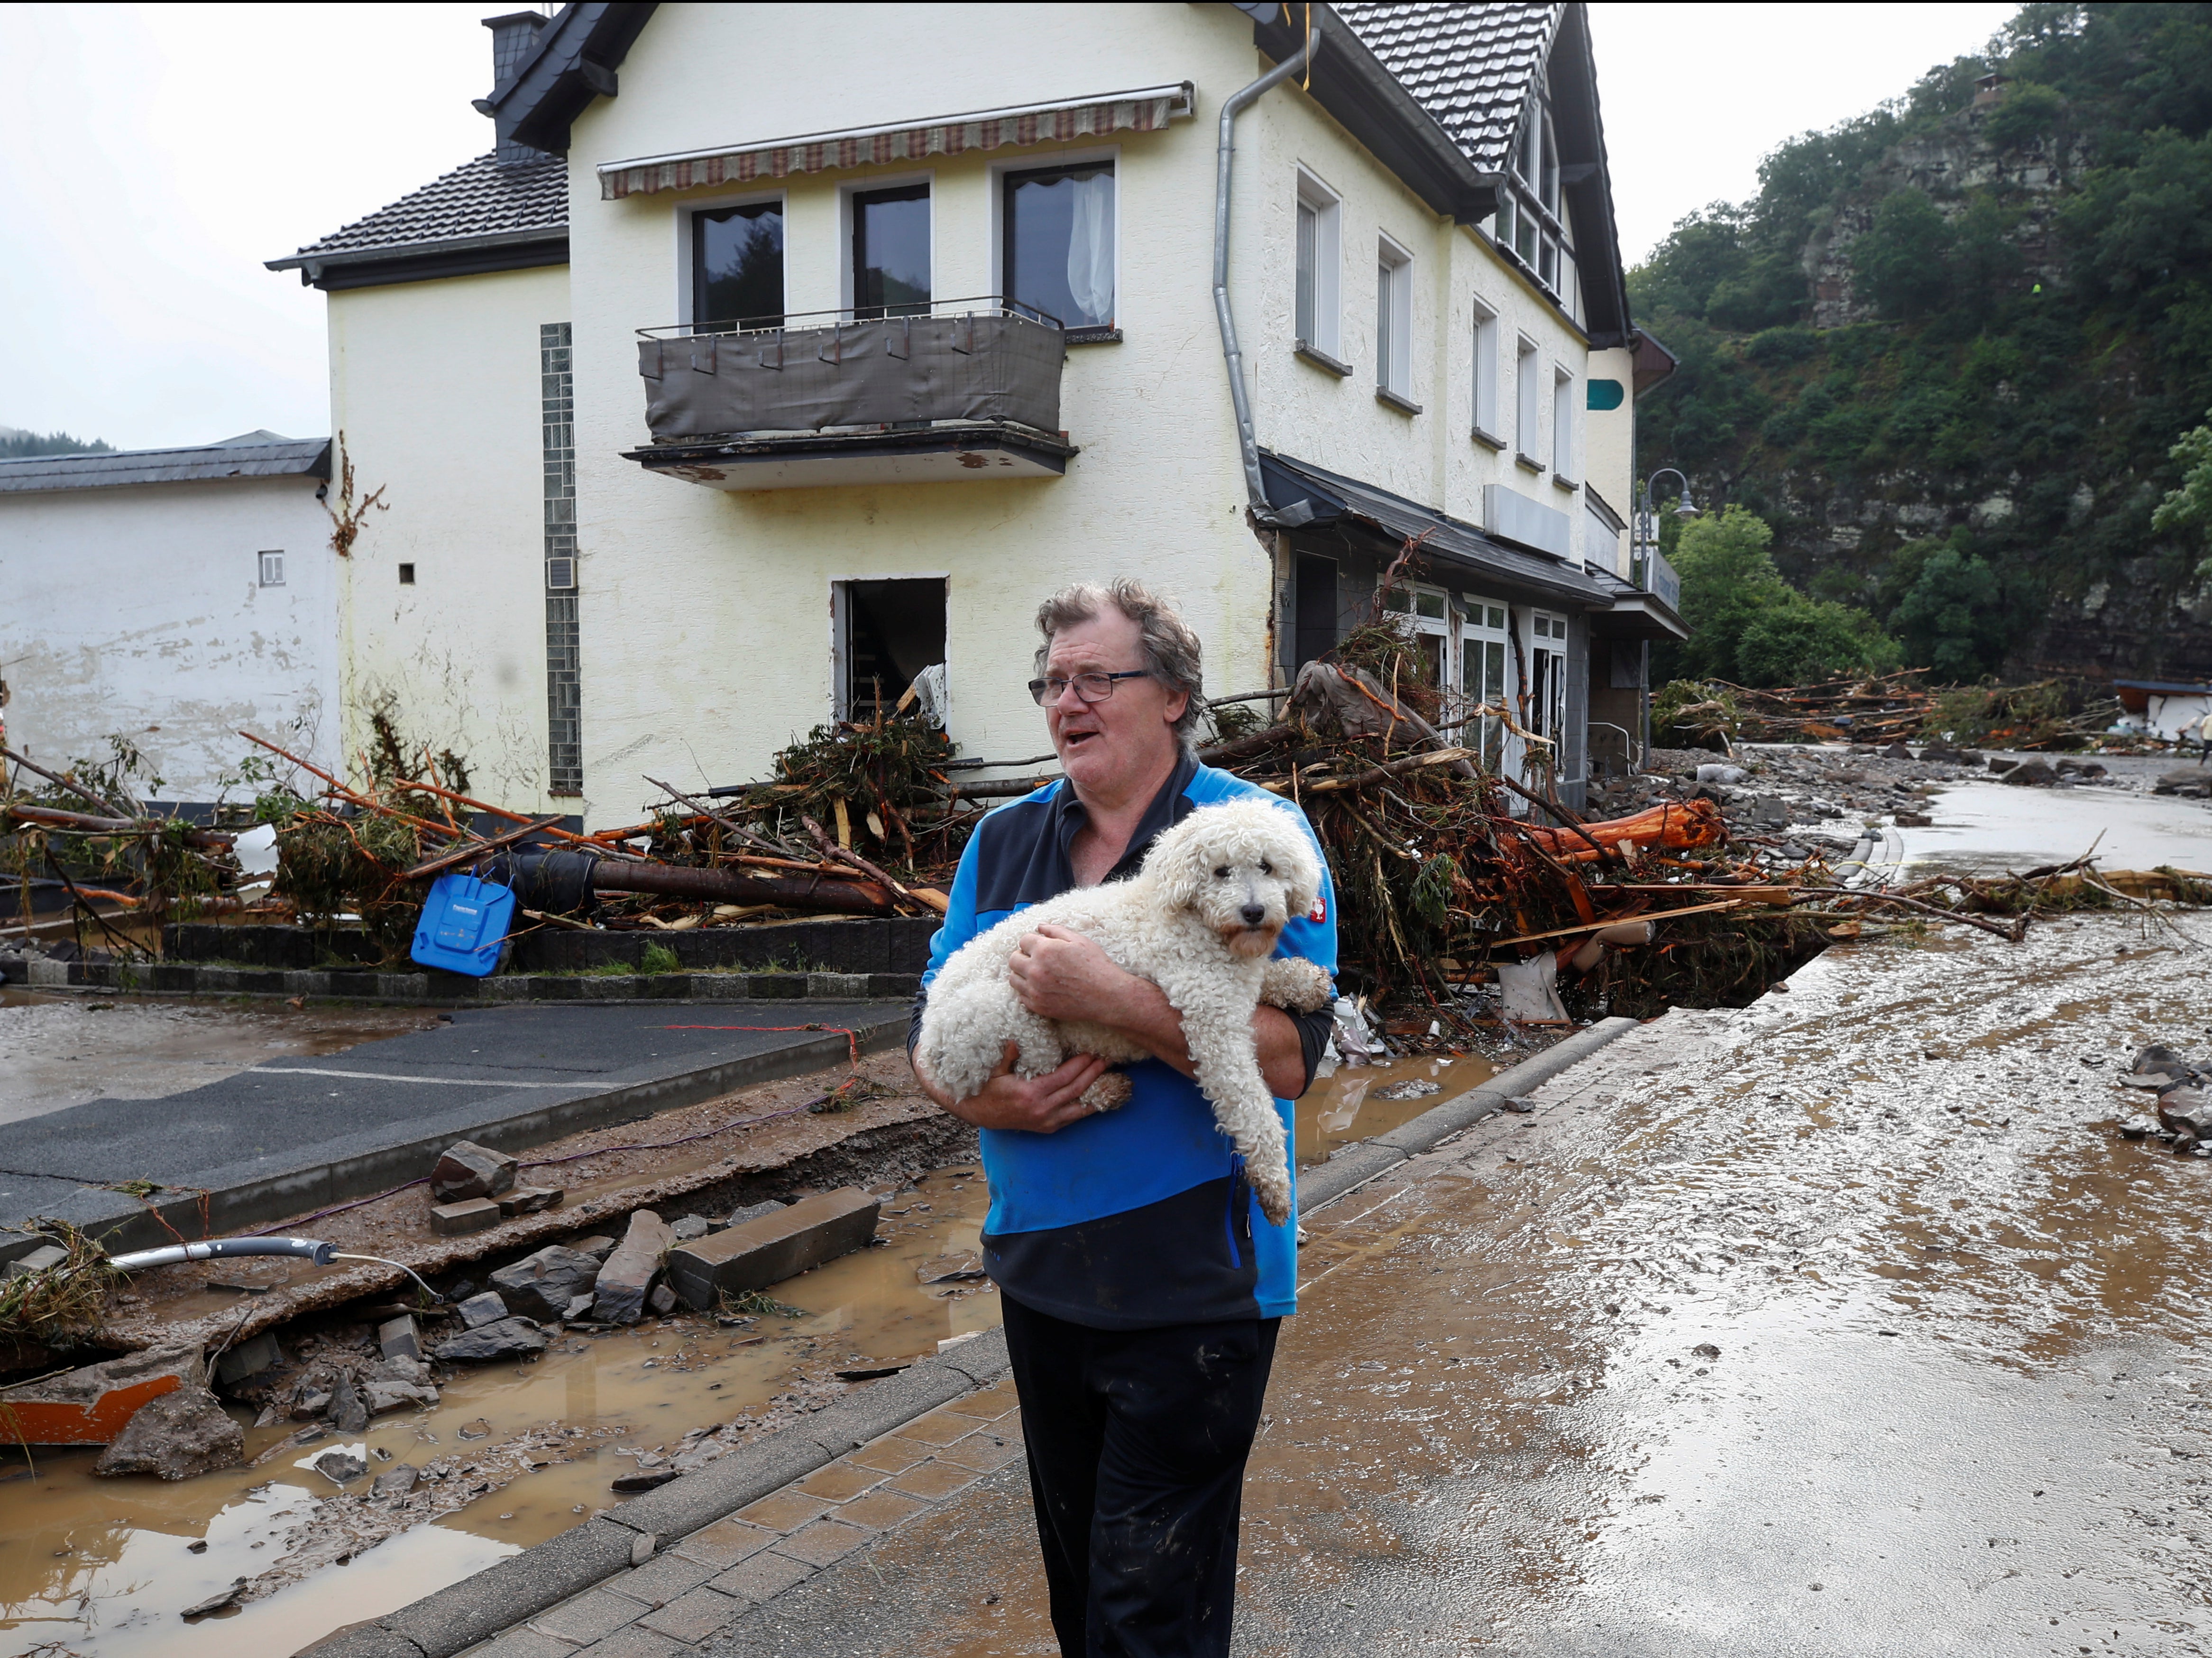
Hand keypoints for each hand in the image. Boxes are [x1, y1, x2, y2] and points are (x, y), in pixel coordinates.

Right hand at [912, 1041, 1109, 1133]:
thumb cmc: (985, 1088)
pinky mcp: (1046, 1128)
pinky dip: (1087, 1108)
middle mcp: (1041, 1110)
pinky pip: (1072, 1118)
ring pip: (1079, 1108)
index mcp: (1030, 1094)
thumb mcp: (993, 1070)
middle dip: (1093, 1073)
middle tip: (1107, 1059)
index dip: (1081, 1064)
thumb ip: (1006, 1056)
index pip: (1064, 1077)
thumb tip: (1014, 1040)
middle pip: (1075, 1090)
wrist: (977, 1113)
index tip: (1093, 1052)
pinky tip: (1099, 1099)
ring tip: (1112, 1078)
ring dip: (1096, 1091)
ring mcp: (1045, 1121)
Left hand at [1006, 923, 1142, 1022]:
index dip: (1032, 941)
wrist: (1106, 996)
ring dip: (1021, 973)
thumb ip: (1056, 931)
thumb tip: (1039, 927)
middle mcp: (1035, 970)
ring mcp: (1035, 990)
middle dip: (1023, 955)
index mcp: (1044, 950)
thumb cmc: (1096, 966)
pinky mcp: (1038, 1006)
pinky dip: (1027, 990)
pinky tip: (1040, 987)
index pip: (1023, 940)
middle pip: (1013, 959)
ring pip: (1013, 979)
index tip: (1039, 945)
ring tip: (1036, 973)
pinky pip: (1021, 996)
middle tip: (1035, 958)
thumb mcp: (1079, 940)